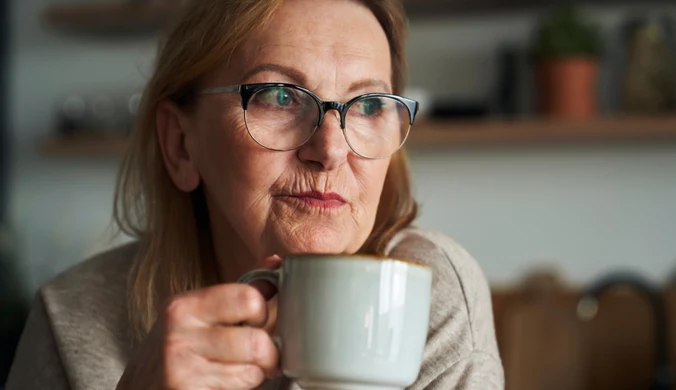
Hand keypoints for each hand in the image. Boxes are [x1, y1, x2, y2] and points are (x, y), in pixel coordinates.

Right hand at [116, 256, 281, 389]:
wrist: (139, 387)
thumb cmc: (177, 349)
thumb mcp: (199, 314)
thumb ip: (239, 291)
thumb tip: (275, 262)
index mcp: (184, 307)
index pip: (248, 298)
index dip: (261, 313)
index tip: (255, 322)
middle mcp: (178, 336)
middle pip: (257, 342)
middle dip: (267, 353)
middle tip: (258, 356)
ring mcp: (180, 370)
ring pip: (252, 372)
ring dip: (253, 375)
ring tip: (236, 371)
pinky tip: (223, 384)